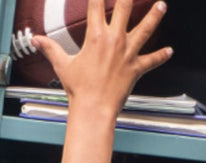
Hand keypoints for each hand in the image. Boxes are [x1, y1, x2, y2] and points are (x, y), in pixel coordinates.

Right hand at [34, 0, 172, 116]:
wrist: (94, 110)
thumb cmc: (79, 90)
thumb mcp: (63, 66)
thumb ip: (50, 48)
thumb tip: (36, 40)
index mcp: (95, 36)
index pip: (96, 3)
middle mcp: (114, 40)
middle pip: (126, 7)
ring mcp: (127, 53)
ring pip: (146, 29)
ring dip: (155, 16)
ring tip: (162, 5)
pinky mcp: (136, 68)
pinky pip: (151, 61)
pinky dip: (161, 56)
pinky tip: (169, 51)